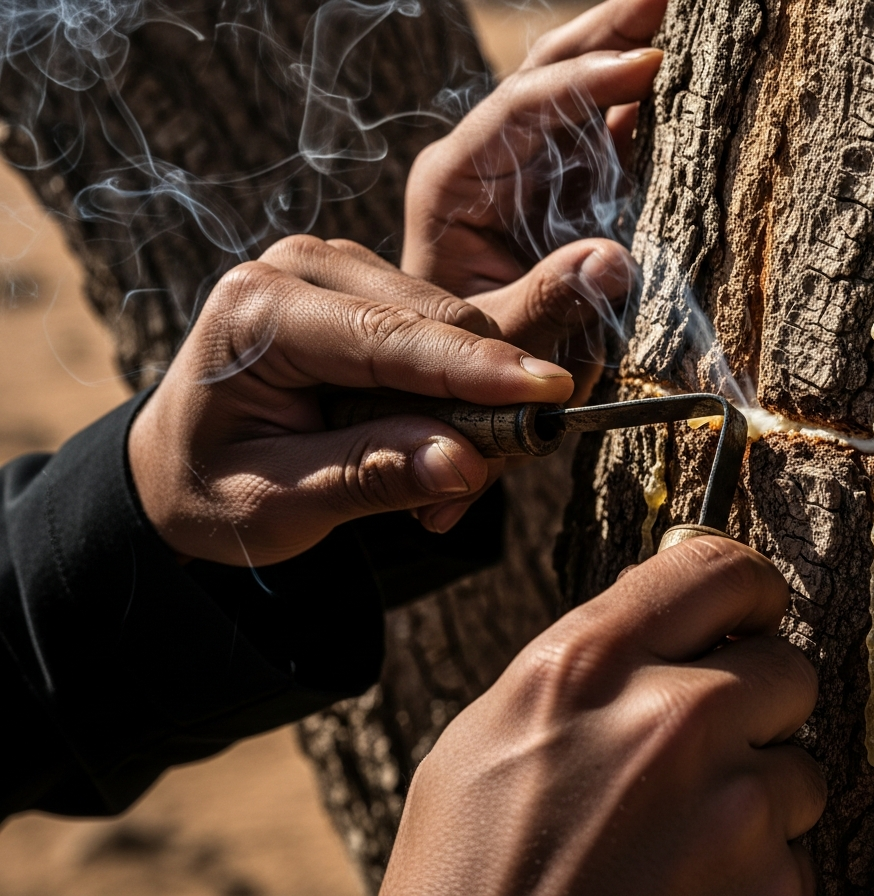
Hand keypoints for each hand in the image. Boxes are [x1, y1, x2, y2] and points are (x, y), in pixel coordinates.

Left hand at [128, 235, 575, 566]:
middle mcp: (296, 267)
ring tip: (454, 468)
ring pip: (449, 320)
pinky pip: (441, 328)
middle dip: (486, 391)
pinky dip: (458, 383)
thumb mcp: (280, 505)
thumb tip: (466, 463)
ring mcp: (334, 266)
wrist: (178, 466)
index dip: (475, 368)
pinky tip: (441, 434)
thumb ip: (370, 477)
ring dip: (474, 391)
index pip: (388, 337)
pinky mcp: (364, 282)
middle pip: (432, 319)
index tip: (549, 393)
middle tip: (509, 464)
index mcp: (256, 311)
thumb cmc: (215, 489)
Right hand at [381, 537, 824, 895]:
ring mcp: (730, 808)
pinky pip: (796, 858)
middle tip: (701, 750)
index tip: (751, 608)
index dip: (745, 587)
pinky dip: (757, 876)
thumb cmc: (469, 873)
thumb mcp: (490, 733)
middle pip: (786, 667)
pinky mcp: (768, 890)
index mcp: (589, 665)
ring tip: (677, 841)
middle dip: (755, 706)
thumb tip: (656, 616)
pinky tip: (687, 890)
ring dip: (758, 798)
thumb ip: (586, 663)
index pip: (716, 568)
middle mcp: (671, 718)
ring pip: (800, 770)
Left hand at [402, 0, 666, 401]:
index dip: (586, 84)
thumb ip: (549, 304)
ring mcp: (528, 174)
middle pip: (547, 77)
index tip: (646, 67)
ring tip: (678, 21)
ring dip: (628, 57)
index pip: (521, 109)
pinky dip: (642, 114)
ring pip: (580, 98)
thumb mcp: (501, 345)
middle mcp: (488, 164)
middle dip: (605, 34)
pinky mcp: (564, 196)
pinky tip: (677, 87)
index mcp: (455, 183)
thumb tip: (615, 260)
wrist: (461, 397)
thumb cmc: (466, 368)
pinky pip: (606, 142)